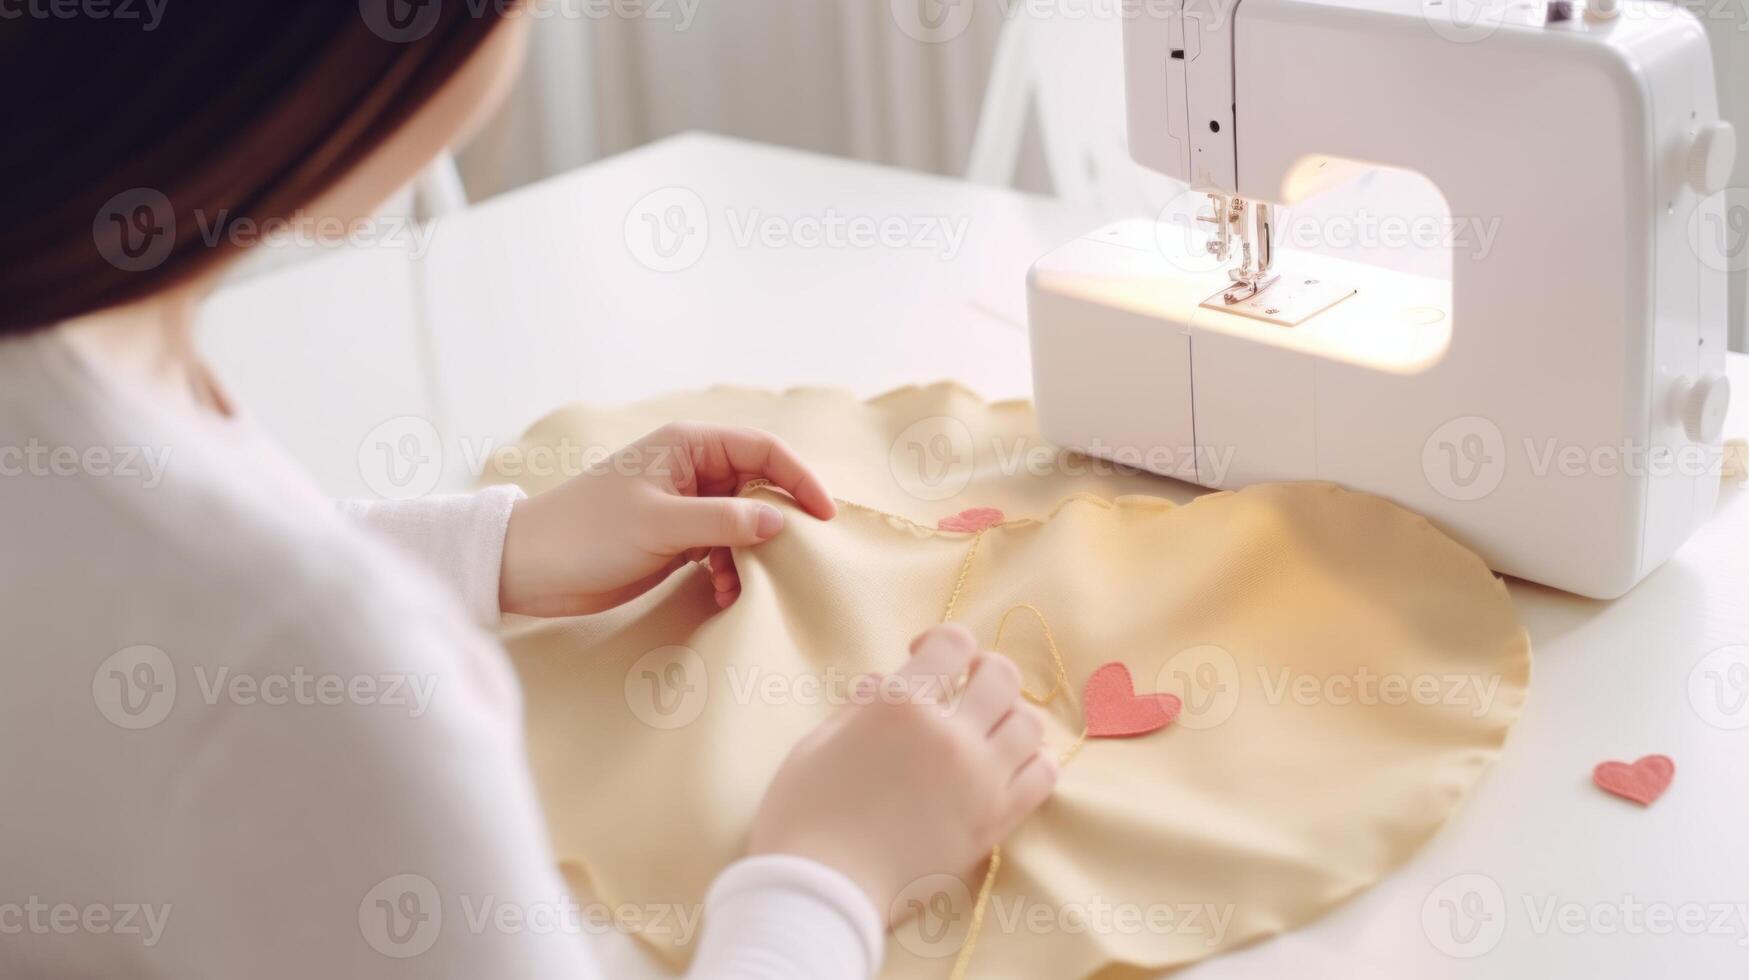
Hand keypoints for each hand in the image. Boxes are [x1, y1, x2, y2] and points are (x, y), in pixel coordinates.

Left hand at [498, 423, 836, 616]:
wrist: (531, 566)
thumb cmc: (588, 533)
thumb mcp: (661, 525)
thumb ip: (724, 522)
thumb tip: (781, 522)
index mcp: (689, 445)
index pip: (764, 449)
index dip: (799, 478)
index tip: (823, 517)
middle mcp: (692, 469)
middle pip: (759, 486)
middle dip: (777, 524)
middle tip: (793, 561)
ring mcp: (684, 504)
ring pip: (743, 524)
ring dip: (751, 557)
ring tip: (742, 588)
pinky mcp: (675, 538)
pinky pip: (721, 549)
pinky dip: (729, 571)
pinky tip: (722, 595)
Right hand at [747, 625, 1058, 923]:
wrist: (822, 892)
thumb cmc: (803, 814)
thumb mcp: (818, 741)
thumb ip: (861, 705)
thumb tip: (887, 680)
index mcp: (900, 705)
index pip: (954, 644)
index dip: (942, 641)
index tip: (926, 653)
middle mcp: (950, 735)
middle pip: (1001, 676)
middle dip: (982, 670)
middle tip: (962, 686)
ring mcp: (980, 780)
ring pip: (1029, 722)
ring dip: (1009, 714)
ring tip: (984, 728)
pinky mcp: (994, 822)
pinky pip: (1042, 775)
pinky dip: (1032, 759)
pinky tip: (1005, 763)